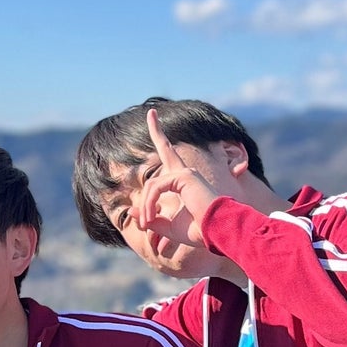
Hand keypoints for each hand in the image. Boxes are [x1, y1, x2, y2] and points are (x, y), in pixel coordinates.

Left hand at [130, 105, 221, 234]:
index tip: (157, 121)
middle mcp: (186, 173)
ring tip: (146, 225)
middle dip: (157, 130)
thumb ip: (150, 217)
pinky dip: (149, 204)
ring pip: (152, 185)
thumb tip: (131, 210)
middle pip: (166, 148)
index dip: (162, 143)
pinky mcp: (184, 177)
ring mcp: (186, 173)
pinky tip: (150, 219)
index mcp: (184, 182)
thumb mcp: (168, 227)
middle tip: (151, 112)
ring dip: (145, 207)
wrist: (216, 233)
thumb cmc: (198, 231)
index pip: (171, 162)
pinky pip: (156, 188)